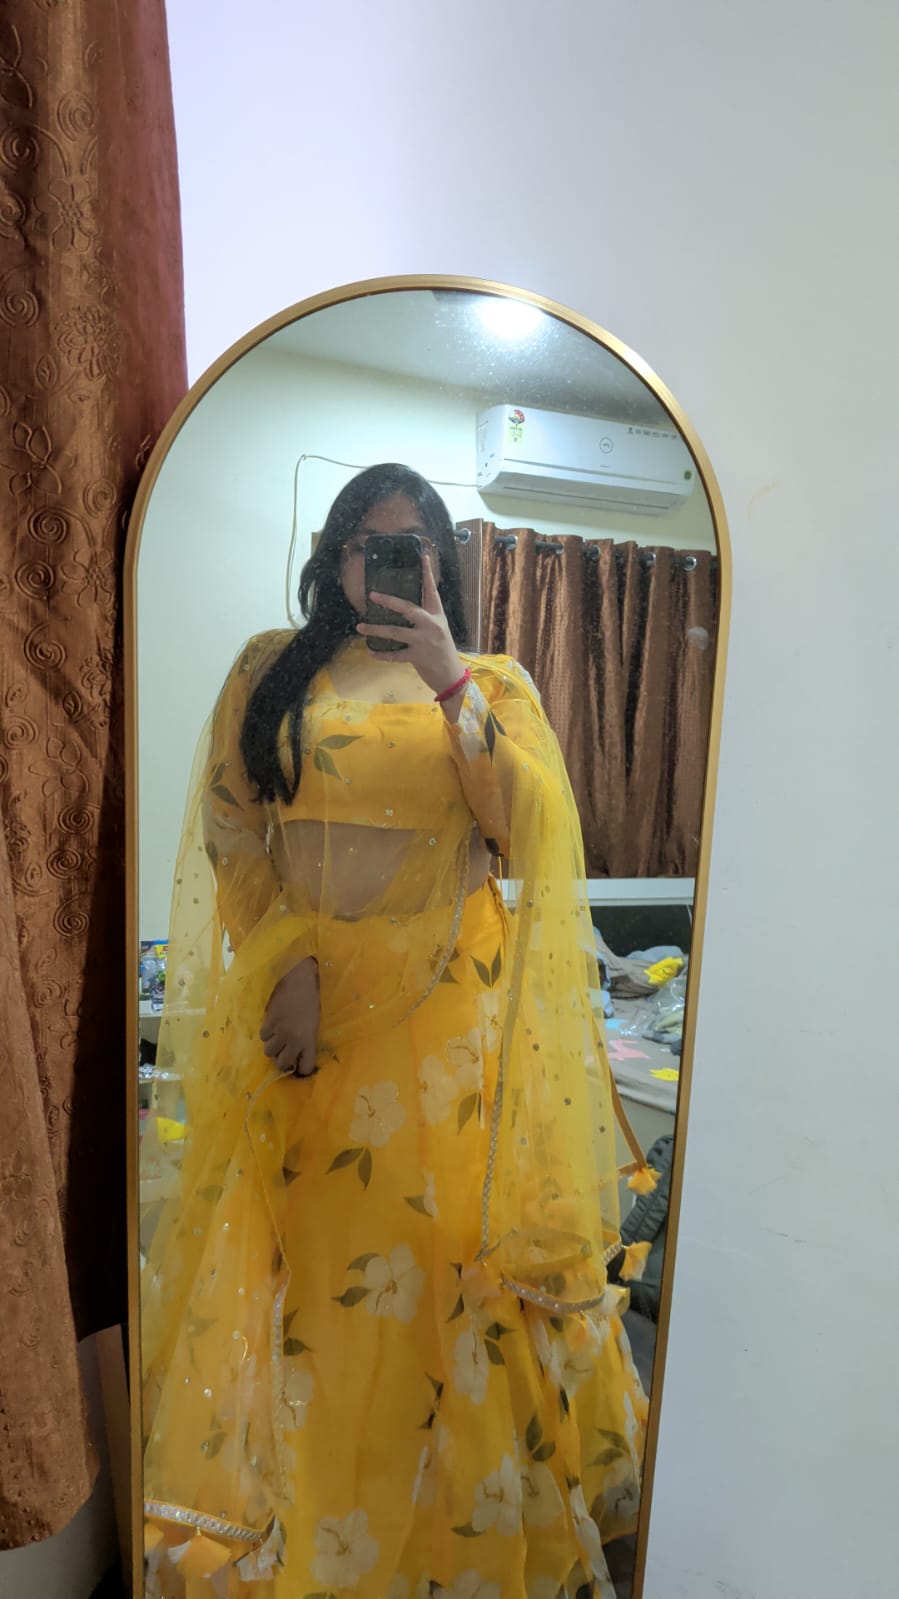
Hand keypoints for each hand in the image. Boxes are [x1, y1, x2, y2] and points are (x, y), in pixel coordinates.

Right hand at [259, 957, 319, 1075]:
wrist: (300, 980)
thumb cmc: (310, 1000)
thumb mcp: (313, 1024)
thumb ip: (305, 1040)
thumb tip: (295, 1054)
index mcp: (310, 1040)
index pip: (306, 1067)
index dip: (301, 1069)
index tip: (298, 1066)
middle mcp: (295, 1039)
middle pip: (282, 1064)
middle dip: (282, 1061)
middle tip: (283, 1053)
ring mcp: (281, 1031)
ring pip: (269, 1051)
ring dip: (272, 1046)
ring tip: (277, 1036)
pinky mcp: (269, 1022)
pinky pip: (263, 1036)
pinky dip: (266, 1033)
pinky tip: (272, 1024)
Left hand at [356, 555, 464, 698]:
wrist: (451, 675)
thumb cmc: (443, 650)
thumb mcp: (439, 629)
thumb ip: (426, 618)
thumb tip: (405, 607)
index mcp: (437, 616)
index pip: (432, 591)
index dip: (427, 573)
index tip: (422, 557)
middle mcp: (431, 625)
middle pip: (407, 608)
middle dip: (388, 601)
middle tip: (372, 595)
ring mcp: (424, 641)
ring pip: (395, 631)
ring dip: (375, 630)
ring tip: (360, 627)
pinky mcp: (417, 657)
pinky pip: (395, 654)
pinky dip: (382, 654)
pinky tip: (371, 653)